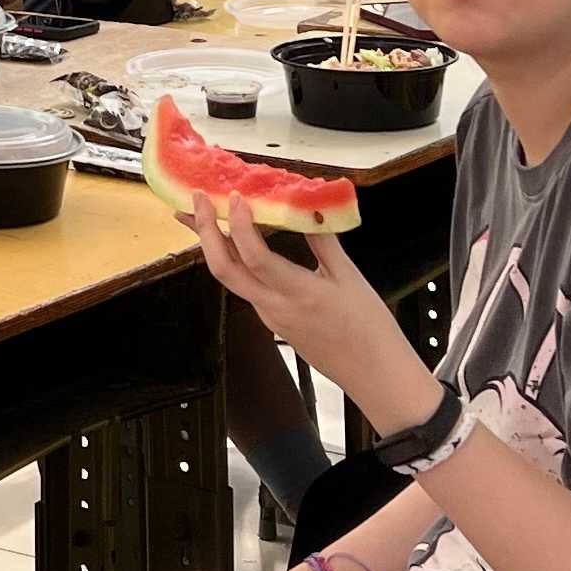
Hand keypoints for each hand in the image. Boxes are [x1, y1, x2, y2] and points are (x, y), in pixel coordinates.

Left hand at [166, 184, 427, 424]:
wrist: (373, 375)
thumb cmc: (369, 328)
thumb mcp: (350, 278)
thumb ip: (324, 241)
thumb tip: (308, 208)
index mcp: (298, 293)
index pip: (255, 257)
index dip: (240, 224)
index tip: (236, 195)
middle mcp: (274, 307)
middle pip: (224, 270)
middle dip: (205, 232)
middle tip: (196, 200)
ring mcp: (270, 317)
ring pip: (231, 279)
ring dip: (213, 246)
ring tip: (202, 217)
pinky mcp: (273, 323)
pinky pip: (246, 287)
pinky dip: (235, 260)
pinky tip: (236, 243)